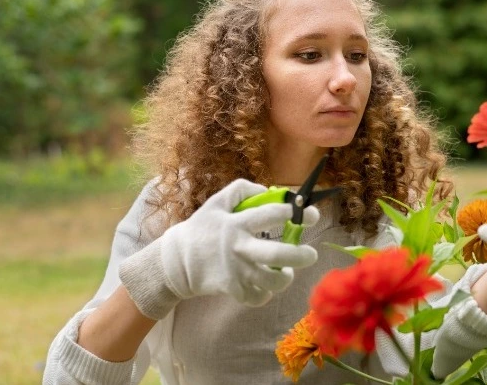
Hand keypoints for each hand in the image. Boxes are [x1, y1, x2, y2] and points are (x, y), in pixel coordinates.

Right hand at [121, 179, 318, 317]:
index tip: (312, 215)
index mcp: (236, 223)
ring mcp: (236, 271)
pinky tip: (266, 285)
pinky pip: (258, 297)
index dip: (295, 212)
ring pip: (271, 281)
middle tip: (311, 254)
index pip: (271, 214)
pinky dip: (266, 293)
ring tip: (287, 271)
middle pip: (277, 253)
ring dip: (286, 277)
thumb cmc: (201, 229)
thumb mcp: (217, 202)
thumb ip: (242, 190)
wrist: (175, 261)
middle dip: (301, 255)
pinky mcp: (232, 289)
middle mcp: (239, 247)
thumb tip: (270, 191)